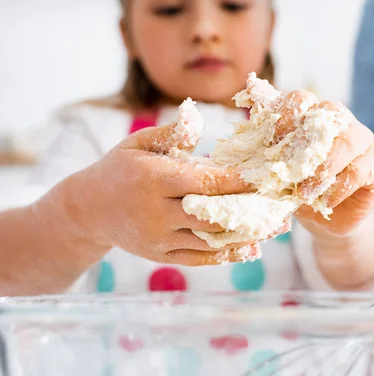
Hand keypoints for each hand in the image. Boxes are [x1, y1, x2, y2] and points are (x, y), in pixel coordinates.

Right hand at [62, 123, 265, 265]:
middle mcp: (155, 212)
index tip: (267, 177)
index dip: (239, 181)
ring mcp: (159, 238)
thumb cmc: (120, 168)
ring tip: (276, 225)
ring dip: (247, 234)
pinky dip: (228, 253)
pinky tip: (252, 245)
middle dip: (250, 208)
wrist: (89, 209)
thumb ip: (172, 133)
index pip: (205, 182)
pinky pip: (200, 258)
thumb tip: (199, 117)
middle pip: (214, 214)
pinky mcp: (162, 256)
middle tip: (282, 203)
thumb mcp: (138, 143)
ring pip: (211, 240)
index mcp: (152, 179)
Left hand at [274, 91, 373, 238]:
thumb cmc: (298, 191)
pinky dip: (337, 188)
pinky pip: (359, 170)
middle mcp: (338, 120)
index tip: (270, 144)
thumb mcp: (277, 176)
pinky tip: (324, 201)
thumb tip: (247, 161)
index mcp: (310, 115)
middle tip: (287, 167)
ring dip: (322, 167)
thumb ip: (266, 162)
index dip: (285, 115)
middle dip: (306, 138)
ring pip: (348, 139)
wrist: (327, 221)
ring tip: (304, 192)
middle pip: (329, 110)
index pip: (301, 99)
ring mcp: (362, 138)